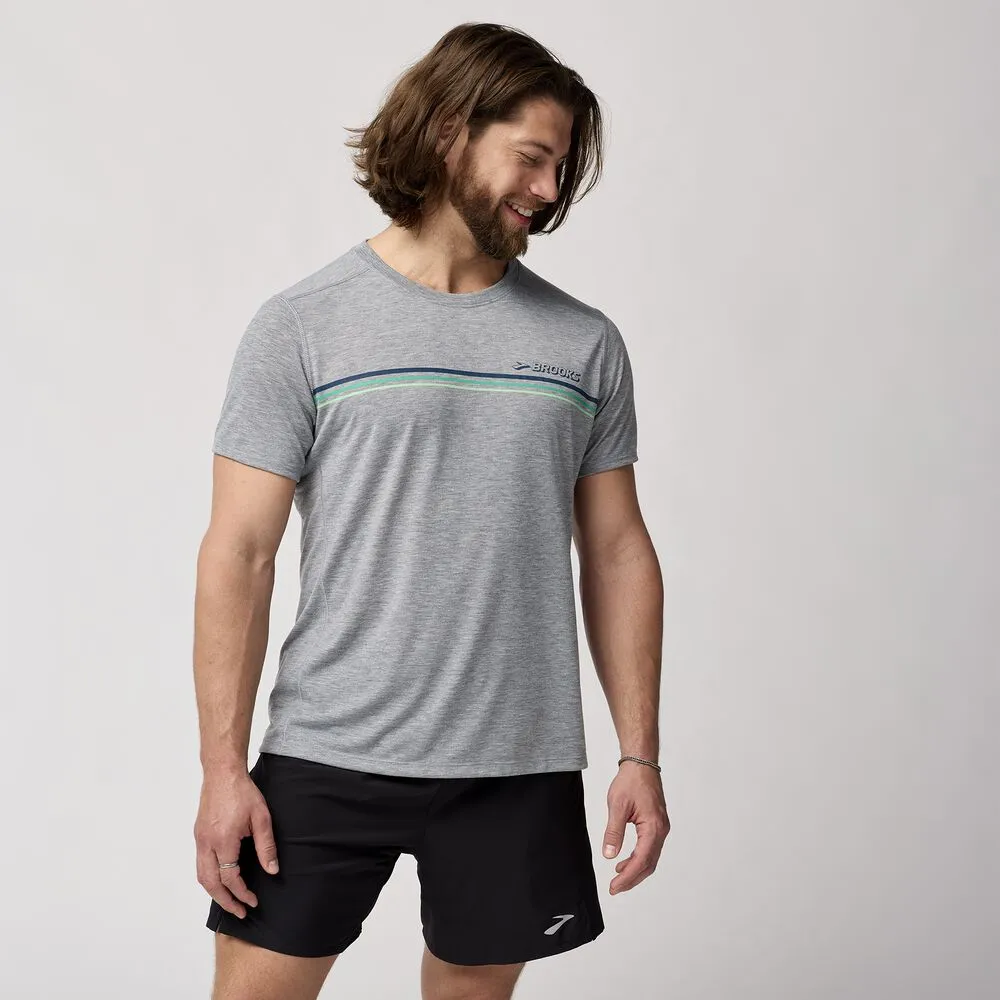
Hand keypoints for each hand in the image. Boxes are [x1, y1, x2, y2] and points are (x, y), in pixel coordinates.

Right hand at [194, 766, 279, 918]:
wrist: (222, 773)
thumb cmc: (243, 792)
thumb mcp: (262, 817)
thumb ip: (266, 845)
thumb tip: (272, 870)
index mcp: (223, 841)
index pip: (230, 878)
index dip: (242, 893)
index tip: (253, 902)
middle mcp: (207, 843)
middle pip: (211, 884)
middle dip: (225, 901)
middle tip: (240, 912)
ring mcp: (199, 840)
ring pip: (201, 876)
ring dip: (215, 892)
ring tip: (229, 901)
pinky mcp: (198, 835)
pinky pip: (200, 864)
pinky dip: (209, 878)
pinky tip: (221, 880)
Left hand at [602, 761, 669, 894]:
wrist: (641, 764)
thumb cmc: (631, 781)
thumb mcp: (617, 806)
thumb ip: (613, 831)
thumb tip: (608, 854)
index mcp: (653, 827)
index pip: (641, 860)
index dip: (627, 877)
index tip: (614, 887)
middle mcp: (661, 830)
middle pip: (648, 864)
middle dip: (631, 878)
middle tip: (614, 888)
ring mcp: (661, 828)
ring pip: (650, 858)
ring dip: (635, 870)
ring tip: (617, 878)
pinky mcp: (657, 824)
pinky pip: (649, 848)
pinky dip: (638, 859)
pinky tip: (624, 861)